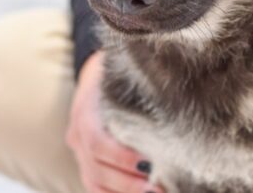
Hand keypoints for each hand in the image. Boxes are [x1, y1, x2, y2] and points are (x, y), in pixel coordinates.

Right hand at [67, 51, 163, 192]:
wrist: (97, 74)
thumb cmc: (120, 72)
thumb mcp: (127, 74)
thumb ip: (142, 88)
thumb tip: (175, 92)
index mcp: (86, 110)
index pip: (96, 140)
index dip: (120, 156)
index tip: (149, 164)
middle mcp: (77, 133)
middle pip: (97, 168)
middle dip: (128, 184)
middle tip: (159, 189)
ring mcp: (78, 150)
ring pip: (94, 181)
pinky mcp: (85, 161)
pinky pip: (95, 186)